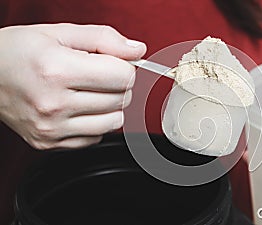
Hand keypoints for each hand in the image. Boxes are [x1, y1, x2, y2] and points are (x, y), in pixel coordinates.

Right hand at [0, 23, 145, 148]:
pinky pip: (96, 137)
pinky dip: (94, 123)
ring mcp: (51, 128)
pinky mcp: (49, 143)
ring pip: (114, 122)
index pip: (123, 76)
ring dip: (110, 106)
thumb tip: (138, 50)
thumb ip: (104, 38)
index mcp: (57, 70)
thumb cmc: (18, 51)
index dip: (124, 67)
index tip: (113, 63)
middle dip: (117, 84)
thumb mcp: (60, 32)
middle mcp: (53, 104)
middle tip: (97, 75)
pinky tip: (76, 109)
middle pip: (121, 99)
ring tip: (88, 92)